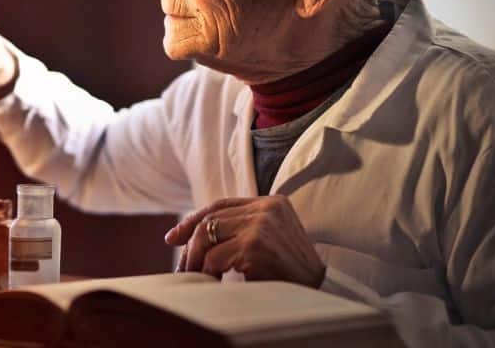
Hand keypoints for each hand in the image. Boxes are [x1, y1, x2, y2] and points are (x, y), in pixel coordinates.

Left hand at [164, 196, 325, 287]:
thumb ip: (242, 229)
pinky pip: (215, 258)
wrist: (321, 292)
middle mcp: (267, 208)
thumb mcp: (269, 240)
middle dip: (190, 245)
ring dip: (196, 261)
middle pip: (211, 219)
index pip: (221, 204)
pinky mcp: (255, 245)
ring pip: (208, 236)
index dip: (193, 220)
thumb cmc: (291, 271)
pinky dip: (208, 273)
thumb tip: (192, 236)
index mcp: (272, 202)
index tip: (172, 238)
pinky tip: (213, 283)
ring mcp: (261, 224)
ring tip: (195, 278)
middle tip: (182, 268)